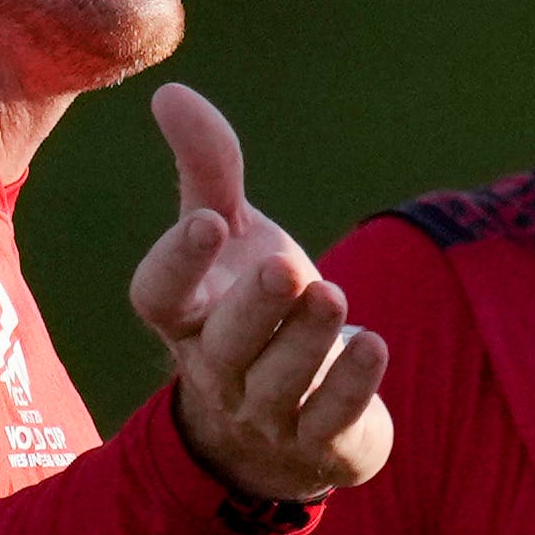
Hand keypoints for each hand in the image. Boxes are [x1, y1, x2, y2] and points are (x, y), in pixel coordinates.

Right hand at [134, 82, 390, 509]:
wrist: (284, 426)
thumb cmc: (247, 310)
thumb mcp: (234, 240)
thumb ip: (207, 171)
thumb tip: (171, 91)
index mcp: (187, 318)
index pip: (159, 297)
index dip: (178, 263)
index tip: (208, 221)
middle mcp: (219, 370)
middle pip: (225, 346)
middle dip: (254, 308)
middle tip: (286, 266)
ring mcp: (269, 413)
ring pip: (282, 382)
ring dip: (308, 340)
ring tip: (335, 297)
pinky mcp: (321, 442)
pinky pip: (332, 417)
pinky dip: (352, 383)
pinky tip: (374, 345)